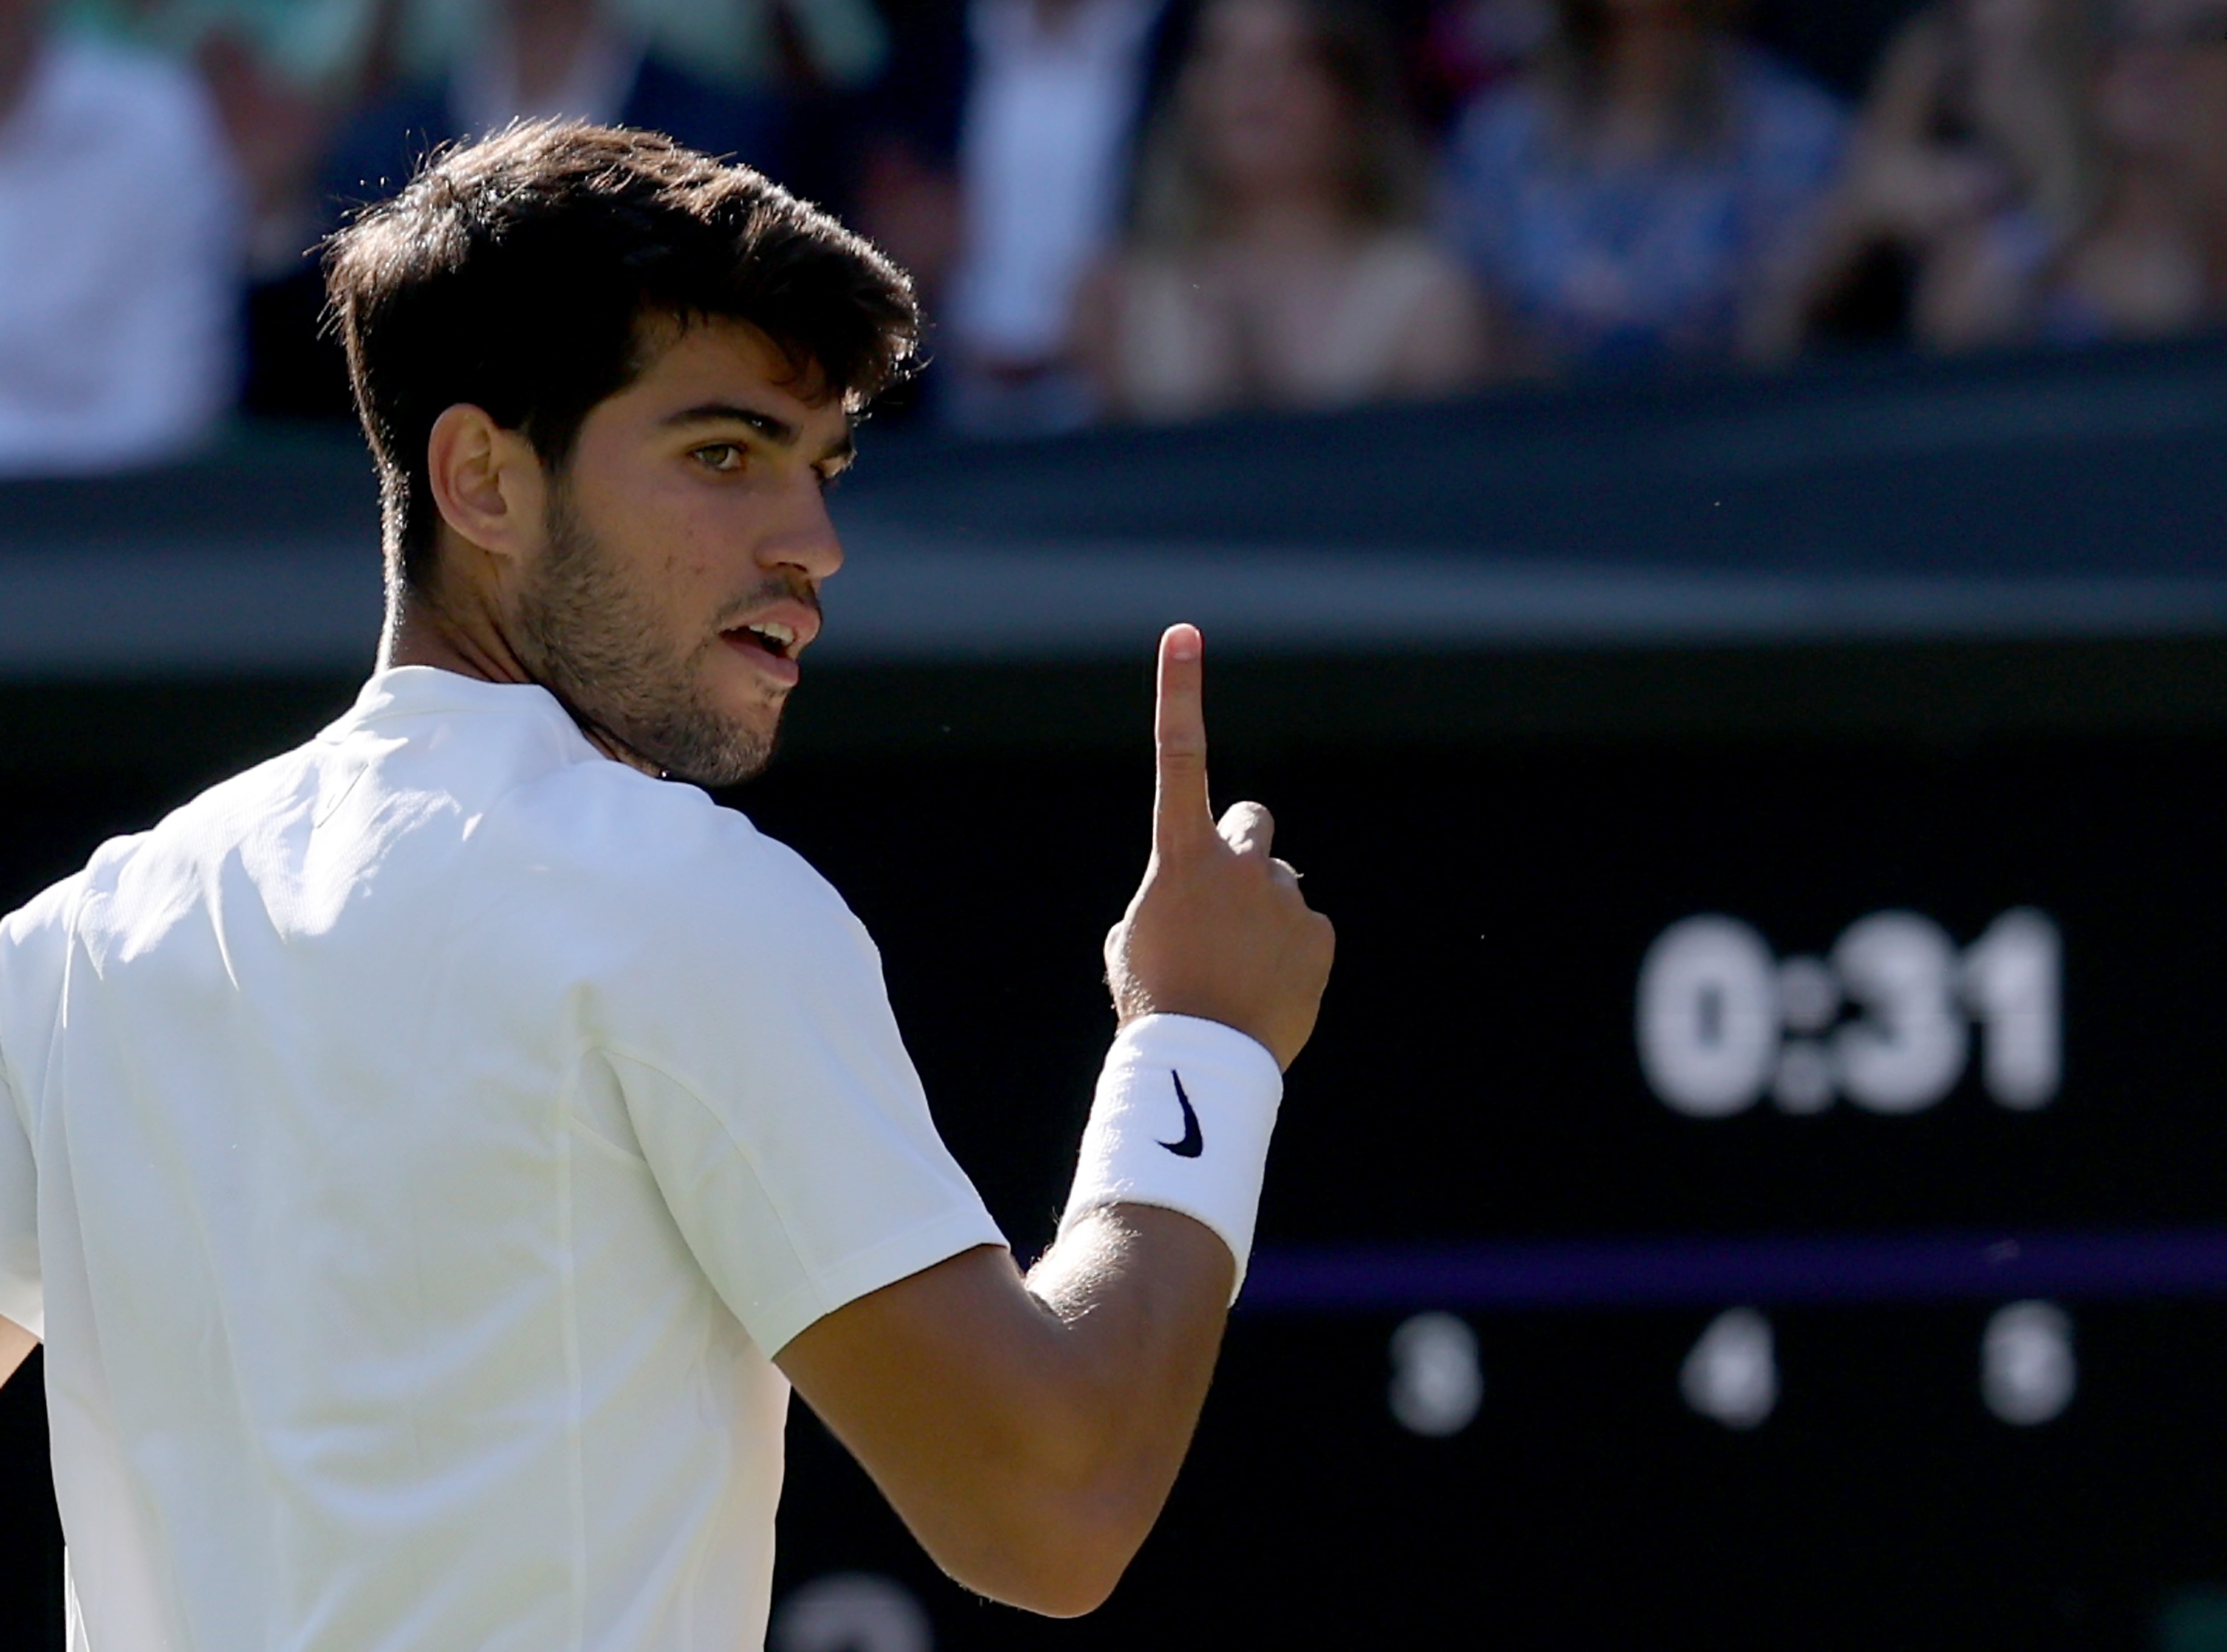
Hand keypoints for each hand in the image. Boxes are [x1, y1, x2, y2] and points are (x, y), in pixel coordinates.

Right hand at [1104, 625, 1334, 1069]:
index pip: (1179, 757)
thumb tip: (1190, 904)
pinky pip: (1304, 926)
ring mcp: (1282, 894)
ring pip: (1276, 882)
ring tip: (1239, 968)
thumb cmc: (1154, 1001)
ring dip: (1262, 911)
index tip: (1183, 634)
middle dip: (1242, 847)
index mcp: (1179, 856)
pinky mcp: (1318, 932)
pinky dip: (1289, 951)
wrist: (1203, 1061)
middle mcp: (1236, 861)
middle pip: (1252, 819)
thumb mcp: (1135, 940)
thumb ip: (1165, 899)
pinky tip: (1266, 986)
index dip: (1180, 692)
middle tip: (1225, 899)